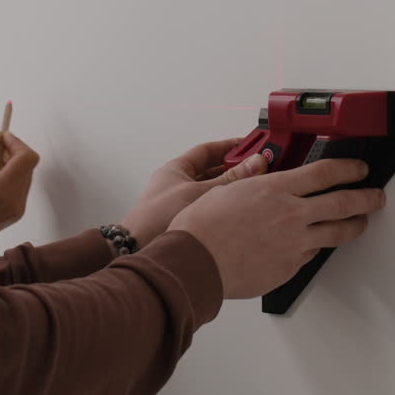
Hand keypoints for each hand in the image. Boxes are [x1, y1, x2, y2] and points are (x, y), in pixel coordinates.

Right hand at [0, 130, 39, 261]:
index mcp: (1, 191)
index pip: (26, 158)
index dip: (15, 142)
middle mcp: (15, 202)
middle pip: (27, 164)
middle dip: (10, 149)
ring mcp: (17, 210)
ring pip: (24, 174)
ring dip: (9, 161)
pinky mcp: (14, 214)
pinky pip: (19, 186)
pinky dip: (9, 174)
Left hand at [120, 138, 255, 247]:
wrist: (136, 249)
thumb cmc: (156, 219)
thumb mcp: (199, 194)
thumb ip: (229, 180)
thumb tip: (255, 163)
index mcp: (176, 169)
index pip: (207, 151)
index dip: (229, 146)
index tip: (249, 144)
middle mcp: (178, 184)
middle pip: (211, 170)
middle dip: (234, 168)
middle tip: (258, 167)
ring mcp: (181, 203)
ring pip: (211, 190)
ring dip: (230, 189)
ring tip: (253, 187)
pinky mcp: (185, 221)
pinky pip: (209, 207)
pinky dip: (223, 205)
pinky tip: (237, 210)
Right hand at [169, 157, 385, 298]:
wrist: (195, 262)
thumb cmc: (202, 227)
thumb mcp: (225, 190)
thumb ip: (250, 179)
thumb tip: (261, 170)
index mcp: (276, 189)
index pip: (325, 173)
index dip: (348, 169)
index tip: (359, 169)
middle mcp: (291, 215)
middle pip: (343, 203)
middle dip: (366, 197)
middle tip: (376, 195)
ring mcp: (294, 243)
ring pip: (337, 233)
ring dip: (354, 226)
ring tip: (361, 222)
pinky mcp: (289, 267)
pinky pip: (311, 255)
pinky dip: (316, 247)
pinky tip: (317, 244)